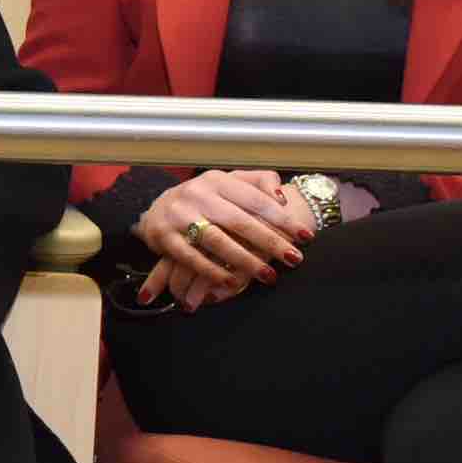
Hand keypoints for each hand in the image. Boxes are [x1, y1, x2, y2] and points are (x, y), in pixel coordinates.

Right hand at [130, 169, 315, 306]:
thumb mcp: (229, 183)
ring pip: (217, 241)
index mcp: (218, 180)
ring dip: (245, 260)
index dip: (283, 219)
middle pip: (240, 221)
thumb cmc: (204, 198)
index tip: (306, 236)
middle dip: (270, 242)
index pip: (257, 200)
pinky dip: (212, 271)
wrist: (156, 208)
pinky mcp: (165, 237)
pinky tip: (232, 282)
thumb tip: (281, 197)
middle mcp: (198, 194)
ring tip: (269, 275)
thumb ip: (259, 182)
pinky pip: (191, 257)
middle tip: (295, 259)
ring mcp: (179, 216)